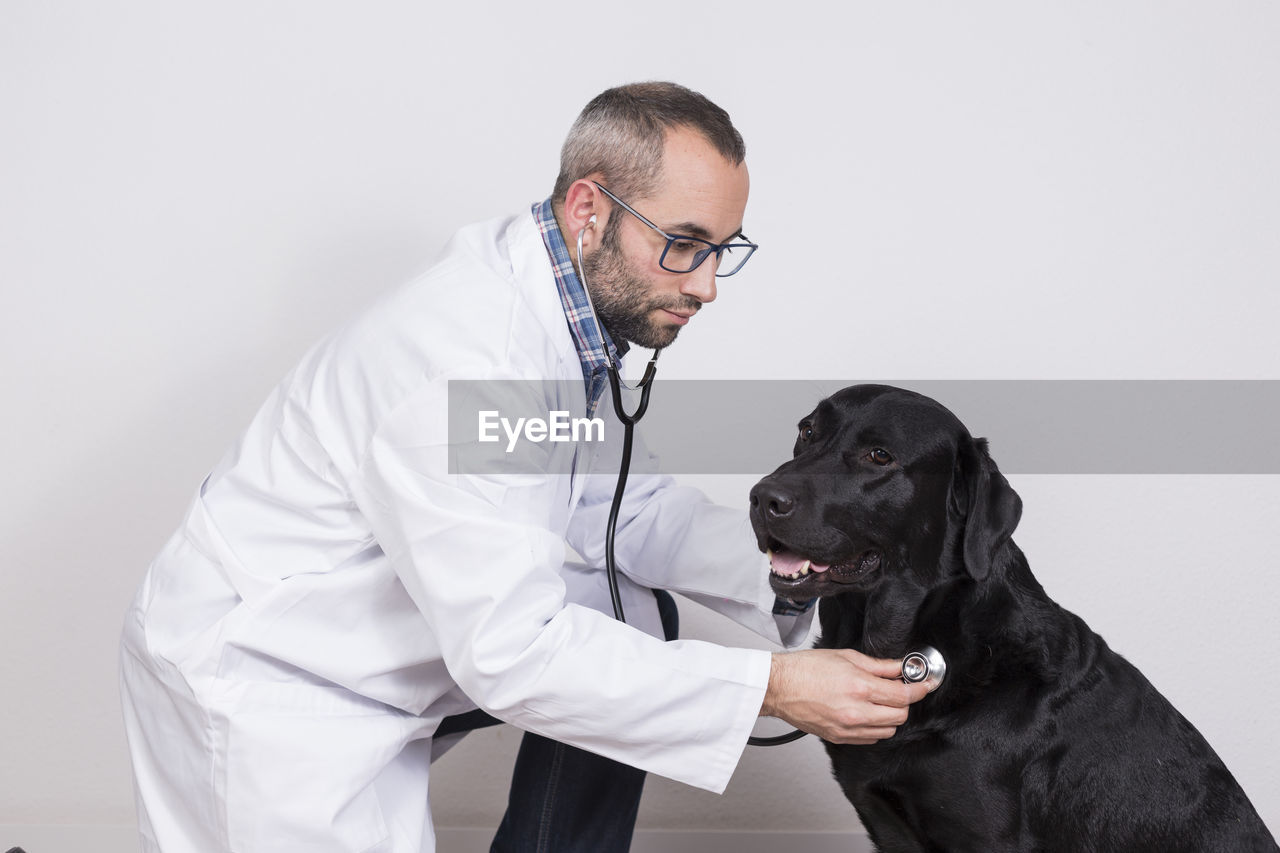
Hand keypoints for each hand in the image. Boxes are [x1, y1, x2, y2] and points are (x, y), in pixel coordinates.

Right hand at [759, 649, 930, 743]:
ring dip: (890, 716)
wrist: (779, 687)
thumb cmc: (805, 669)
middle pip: (899, 716)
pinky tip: (866, 712)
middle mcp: (856, 712)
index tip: (925, 684)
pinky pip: (870, 738)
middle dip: (904, 702)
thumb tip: (901, 667)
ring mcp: (847, 728)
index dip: (919, 689)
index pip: (903, 695)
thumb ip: (879, 665)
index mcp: (859, 687)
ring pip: (888, 731)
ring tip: (879, 701)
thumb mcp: (846, 657)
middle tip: (898, 689)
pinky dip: (875, 727)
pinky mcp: (840, 738)